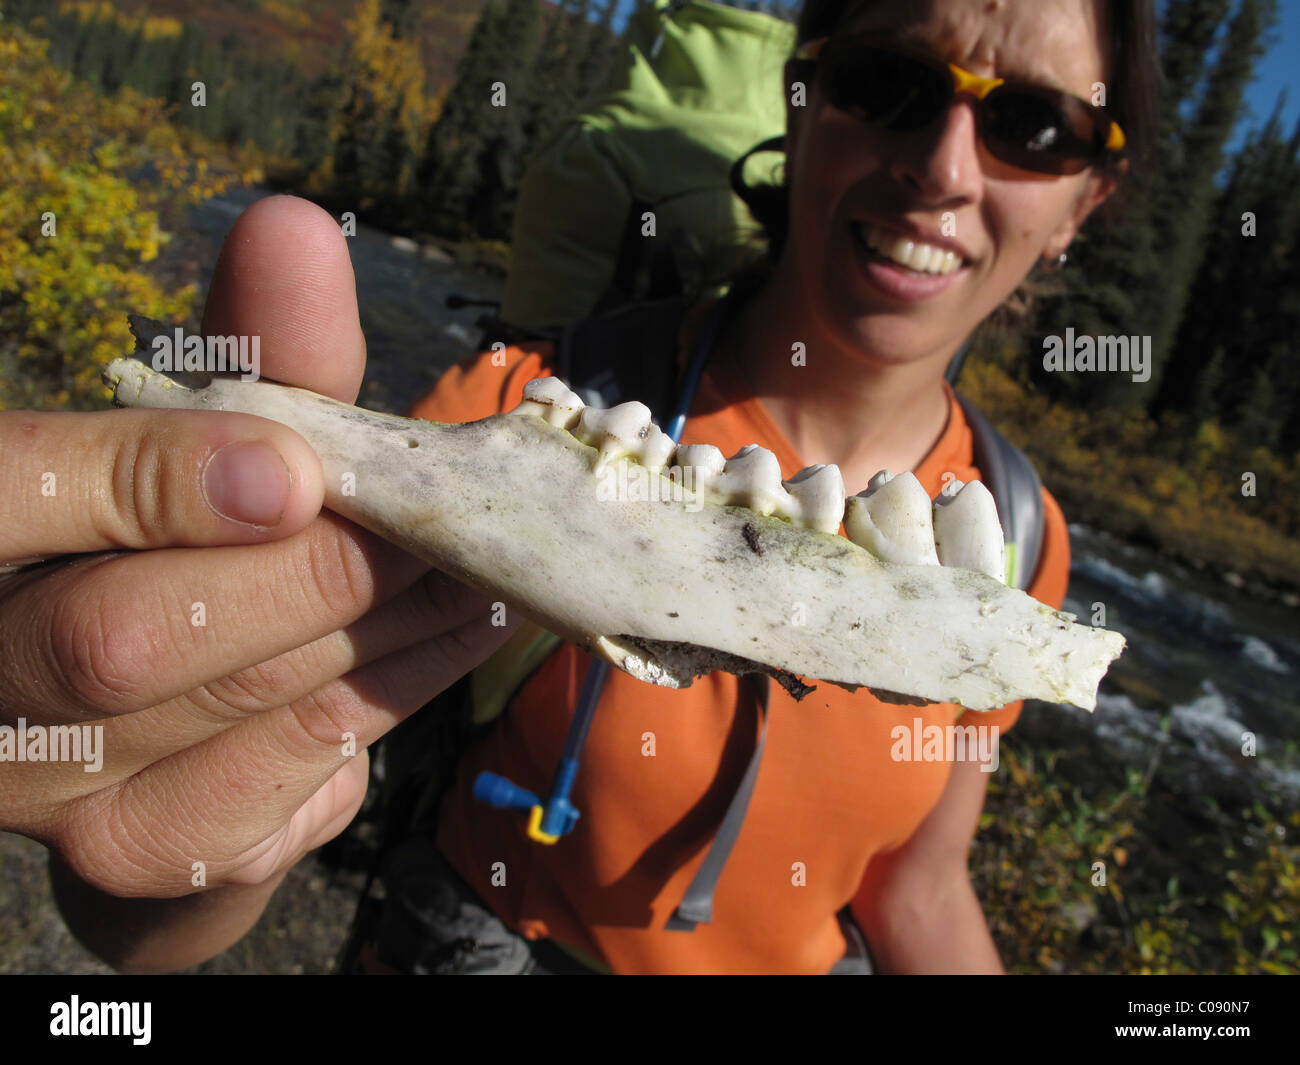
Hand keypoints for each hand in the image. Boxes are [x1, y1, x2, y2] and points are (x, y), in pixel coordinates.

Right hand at [1, 195, 514, 911]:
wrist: (131, 751)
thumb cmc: (170, 558)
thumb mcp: (195, 451)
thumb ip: (243, 359)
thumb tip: (295, 226)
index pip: (1, 497)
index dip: (146, 480)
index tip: (294, 463)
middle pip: (131, 630)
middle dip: (316, 565)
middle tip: (443, 517)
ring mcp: (55, 793)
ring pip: (231, 701)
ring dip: (389, 621)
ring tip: (487, 565)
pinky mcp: (150, 858)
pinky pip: (293, 770)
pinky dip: (401, 687)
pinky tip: (462, 632)